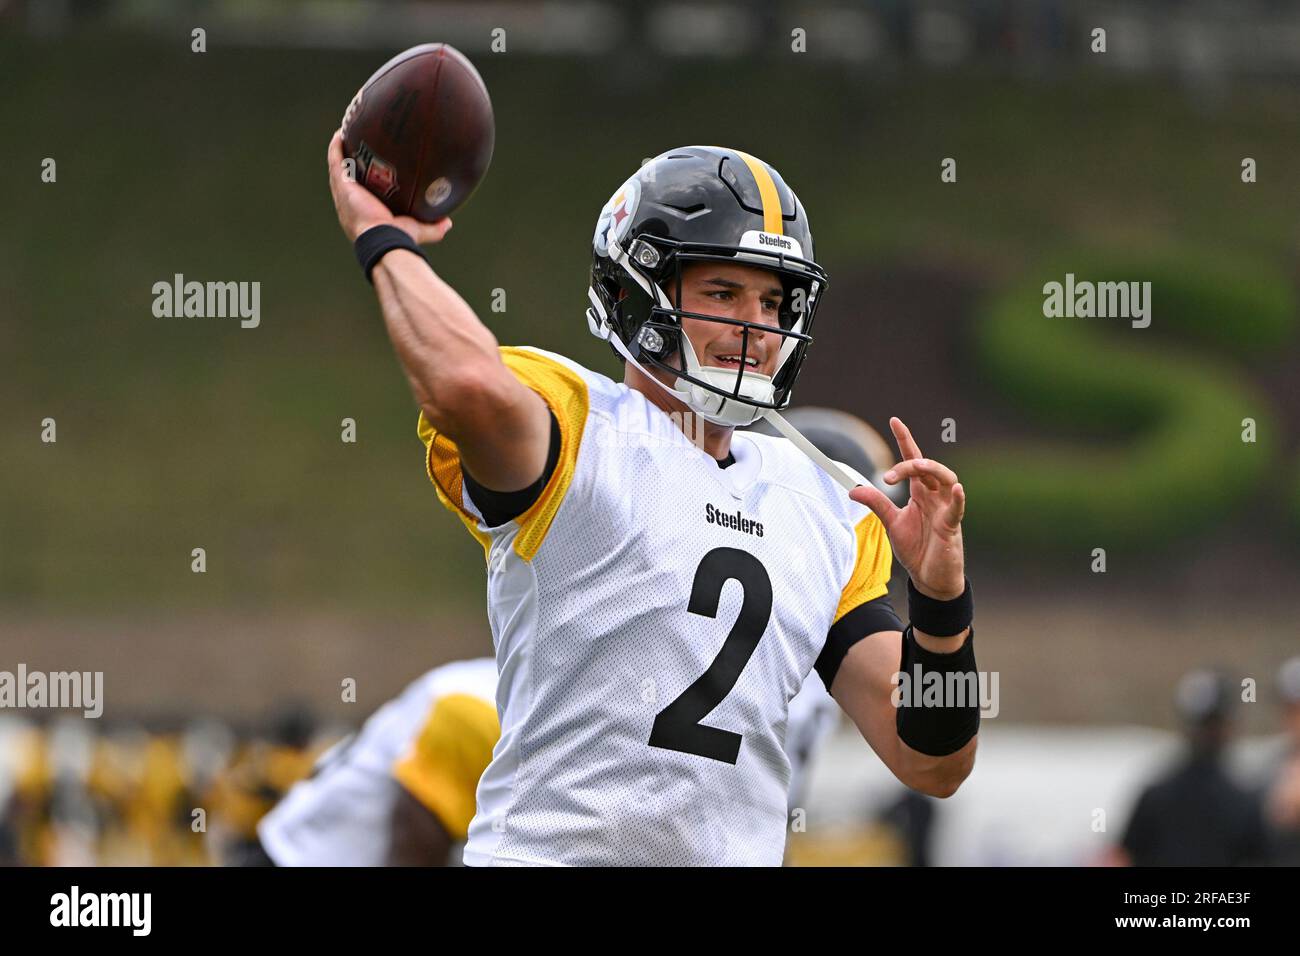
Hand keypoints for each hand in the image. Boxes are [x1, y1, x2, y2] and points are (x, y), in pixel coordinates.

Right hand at [326, 130, 453, 243]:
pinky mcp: (342, 185)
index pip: (360, 194)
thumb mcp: (417, 230)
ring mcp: (343, 194)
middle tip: (356, 145)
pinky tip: (339, 133)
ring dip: (339, 150)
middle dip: (349, 163)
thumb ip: (432, 227)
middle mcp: (349, 203)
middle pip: (346, 178)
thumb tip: (448, 223)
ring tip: (346, 132)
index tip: (369, 168)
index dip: (361, 181)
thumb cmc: (398, 238)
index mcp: (362, 213)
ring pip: (338, 167)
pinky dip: (336, 148)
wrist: (384, 238)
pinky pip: (335, 162)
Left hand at [848, 417, 965, 599]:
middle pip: (928, 467)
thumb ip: (877, 503)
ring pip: (947, 479)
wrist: (930, 577)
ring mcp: (946, 509)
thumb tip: (853, 490)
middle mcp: (935, 496)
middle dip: (909, 462)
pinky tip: (956, 488)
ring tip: (914, 466)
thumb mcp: (892, 523)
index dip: (905, 440)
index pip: (914, 460)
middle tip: (887, 476)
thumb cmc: (916, 549)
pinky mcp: (952, 526)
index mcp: (920, 492)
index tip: (894, 421)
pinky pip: (957, 508)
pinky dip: (958, 498)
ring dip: (931, 469)